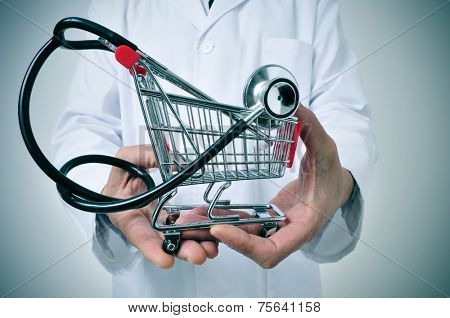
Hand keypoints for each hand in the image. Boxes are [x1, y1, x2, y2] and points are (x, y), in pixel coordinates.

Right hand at [103, 145, 218, 268]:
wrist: (122, 184)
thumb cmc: (122, 174)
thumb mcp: (126, 159)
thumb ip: (146, 156)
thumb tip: (174, 159)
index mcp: (126, 214)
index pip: (137, 234)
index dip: (151, 248)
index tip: (165, 260)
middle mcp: (144, 225)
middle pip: (162, 243)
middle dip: (181, 250)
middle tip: (198, 255)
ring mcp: (159, 227)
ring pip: (177, 240)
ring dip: (195, 245)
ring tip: (211, 249)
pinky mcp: (172, 223)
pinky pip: (186, 231)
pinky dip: (199, 235)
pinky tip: (213, 238)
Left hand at [210, 106, 353, 267]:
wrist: (335, 185)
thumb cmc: (333, 175)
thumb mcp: (326, 151)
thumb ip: (312, 130)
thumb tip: (294, 105)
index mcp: (304, 226)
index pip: (271, 249)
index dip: (244, 244)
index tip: (220, 229)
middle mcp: (288, 232)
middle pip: (252, 249)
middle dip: (224, 240)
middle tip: (195, 226)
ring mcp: (277, 227)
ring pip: (245, 238)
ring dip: (219, 231)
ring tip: (192, 219)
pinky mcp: (268, 219)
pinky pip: (245, 224)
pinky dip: (228, 220)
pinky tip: (208, 211)